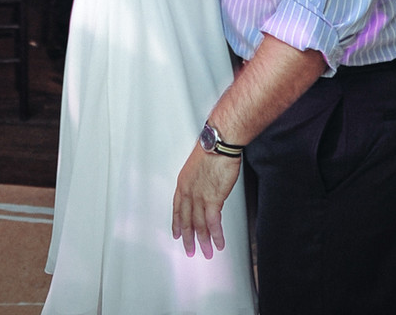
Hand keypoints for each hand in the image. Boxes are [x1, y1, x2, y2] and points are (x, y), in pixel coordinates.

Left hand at [172, 143, 238, 258]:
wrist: (219, 142)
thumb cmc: (212, 147)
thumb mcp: (198, 164)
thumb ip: (199, 179)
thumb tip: (205, 185)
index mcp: (183, 182)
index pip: (176, 208)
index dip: (177, 223)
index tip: (177, 234)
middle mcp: (188, 191)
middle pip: (186, 221)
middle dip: (188, 238)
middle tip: (190, 251)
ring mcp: (199, 197)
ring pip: (199, 225)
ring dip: (203, 242)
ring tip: (207, 253)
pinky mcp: (213, 199)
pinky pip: (213, 223)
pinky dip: (216, 236)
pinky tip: (219, 243)